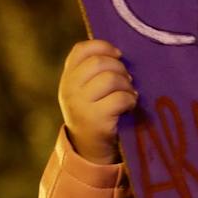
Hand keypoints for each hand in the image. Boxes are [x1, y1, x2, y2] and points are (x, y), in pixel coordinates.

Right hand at [58, 39, 137, 164]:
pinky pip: (120, 98)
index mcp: (67, 78)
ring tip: (129, 93)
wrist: (89, 150)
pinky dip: (130, 100)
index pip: (81, 50)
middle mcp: (69, 90)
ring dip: (126, 85)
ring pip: (111, 78)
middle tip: (127, 79)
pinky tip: (130, 105)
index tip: (118, 55)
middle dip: (119, 68)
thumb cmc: (94, 114)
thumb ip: (93, 71)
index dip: (103, 47)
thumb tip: (119, 53)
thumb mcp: (85, 91)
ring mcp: (81, 105)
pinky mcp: (96, 119)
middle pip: (99, 62)